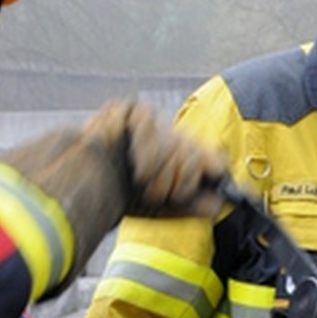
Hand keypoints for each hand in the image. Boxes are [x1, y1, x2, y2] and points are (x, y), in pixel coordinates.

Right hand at [0, 101, 226, 281]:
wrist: (90, 188)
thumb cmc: (124, 198)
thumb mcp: (169, 207)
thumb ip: (199, 205)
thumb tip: (226, 202)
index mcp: (181, 156)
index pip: (214, 159)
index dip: (208, 174)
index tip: (188, 192)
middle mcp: (171, 137)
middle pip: (198, 155)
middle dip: (178, 182)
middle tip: (156, 192)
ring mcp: (154, 122)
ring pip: (180, 145)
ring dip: (160, 173)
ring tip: (141, 181)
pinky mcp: (134, 110)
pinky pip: (156, 129)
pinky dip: (147, 154)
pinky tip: (135, 166)